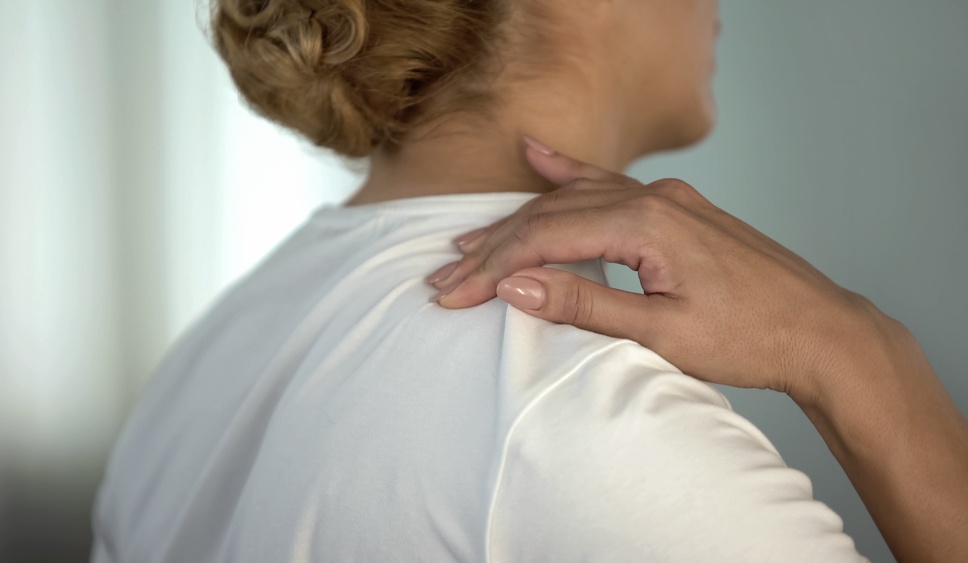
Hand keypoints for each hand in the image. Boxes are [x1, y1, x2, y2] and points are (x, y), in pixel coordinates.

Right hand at [426, 136, 882, 402]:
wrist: (823, 331)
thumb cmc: (751, 337)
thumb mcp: (662, 333)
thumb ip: (586, 305)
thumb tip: (516, 288)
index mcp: (646, 223)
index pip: (545, 241)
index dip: (492, 269)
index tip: (451, 294)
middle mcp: (653, 198)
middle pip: (551, 215)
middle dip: (493, 248)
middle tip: (444, 276)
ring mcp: (666, 199)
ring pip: (574, 200)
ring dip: (520, 223)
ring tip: (471, 240)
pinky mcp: (675, 209)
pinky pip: (607, 184)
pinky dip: (566, 173)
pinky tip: (536, 156)